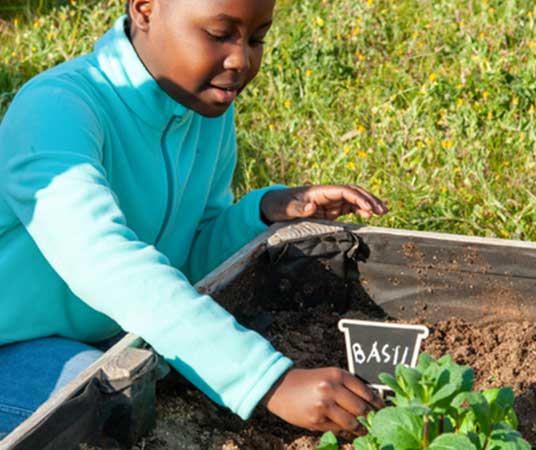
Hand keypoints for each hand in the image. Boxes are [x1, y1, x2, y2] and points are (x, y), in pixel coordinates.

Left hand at [260, 185, 387, 222]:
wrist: (273, 207)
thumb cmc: (278, 206)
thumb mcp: (284, 208)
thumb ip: (297, 209)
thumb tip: (311, 207)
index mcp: (319, 191)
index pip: (344, 191)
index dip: (358, 198)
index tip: (368, 208)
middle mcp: (327, 195)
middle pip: (353, 192)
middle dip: (369, 199)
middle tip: (383, 210)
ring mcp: (329, 202)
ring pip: (354, 199)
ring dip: (368, 204)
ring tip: (382, 213)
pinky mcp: (329, 211)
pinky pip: (348, 208)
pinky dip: (360, 211)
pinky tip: (369, 217)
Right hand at [262, 367, 383, 431]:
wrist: (280, 387)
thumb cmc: (308, 381)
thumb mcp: (328, 376)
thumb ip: (347, 386)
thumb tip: (371, 403)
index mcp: (337, 374)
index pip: (366, 391)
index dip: (378, 403)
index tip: (383, 410)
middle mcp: (331, 388)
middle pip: (362, 408)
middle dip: (370, 417)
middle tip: (375, 421)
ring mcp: (324, 405)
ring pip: (352, 422)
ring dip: (359, 428)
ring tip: (363, 430)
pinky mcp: (316, 420)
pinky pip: (337, 428)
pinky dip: (342, 430)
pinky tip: (344, 429)